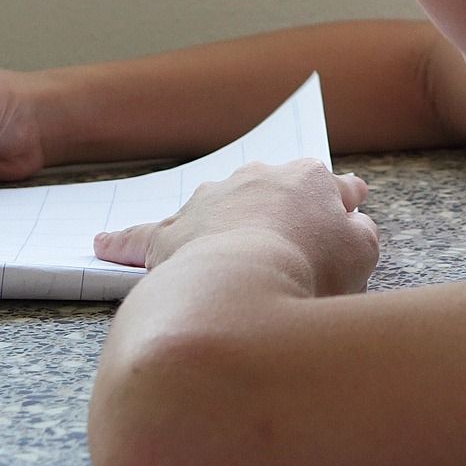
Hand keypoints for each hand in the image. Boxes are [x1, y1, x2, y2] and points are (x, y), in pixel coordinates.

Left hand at [92, 160, 377, 296]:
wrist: (244, 286)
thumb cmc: (308, 270)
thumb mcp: (361, 254)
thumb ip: (358, 233)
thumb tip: (352, 222)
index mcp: (307, 180)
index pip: (330, 186)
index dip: (340, 202)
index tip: (345, 208)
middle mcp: (254, 179)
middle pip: (271, 189)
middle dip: (280, 206)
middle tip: (288, 236)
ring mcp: (208, 203)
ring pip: (213, 205)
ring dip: (219, 220)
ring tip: (219, 243)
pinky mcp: (169, 235)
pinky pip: (143, 236)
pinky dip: (124, 241)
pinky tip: (104, 245)